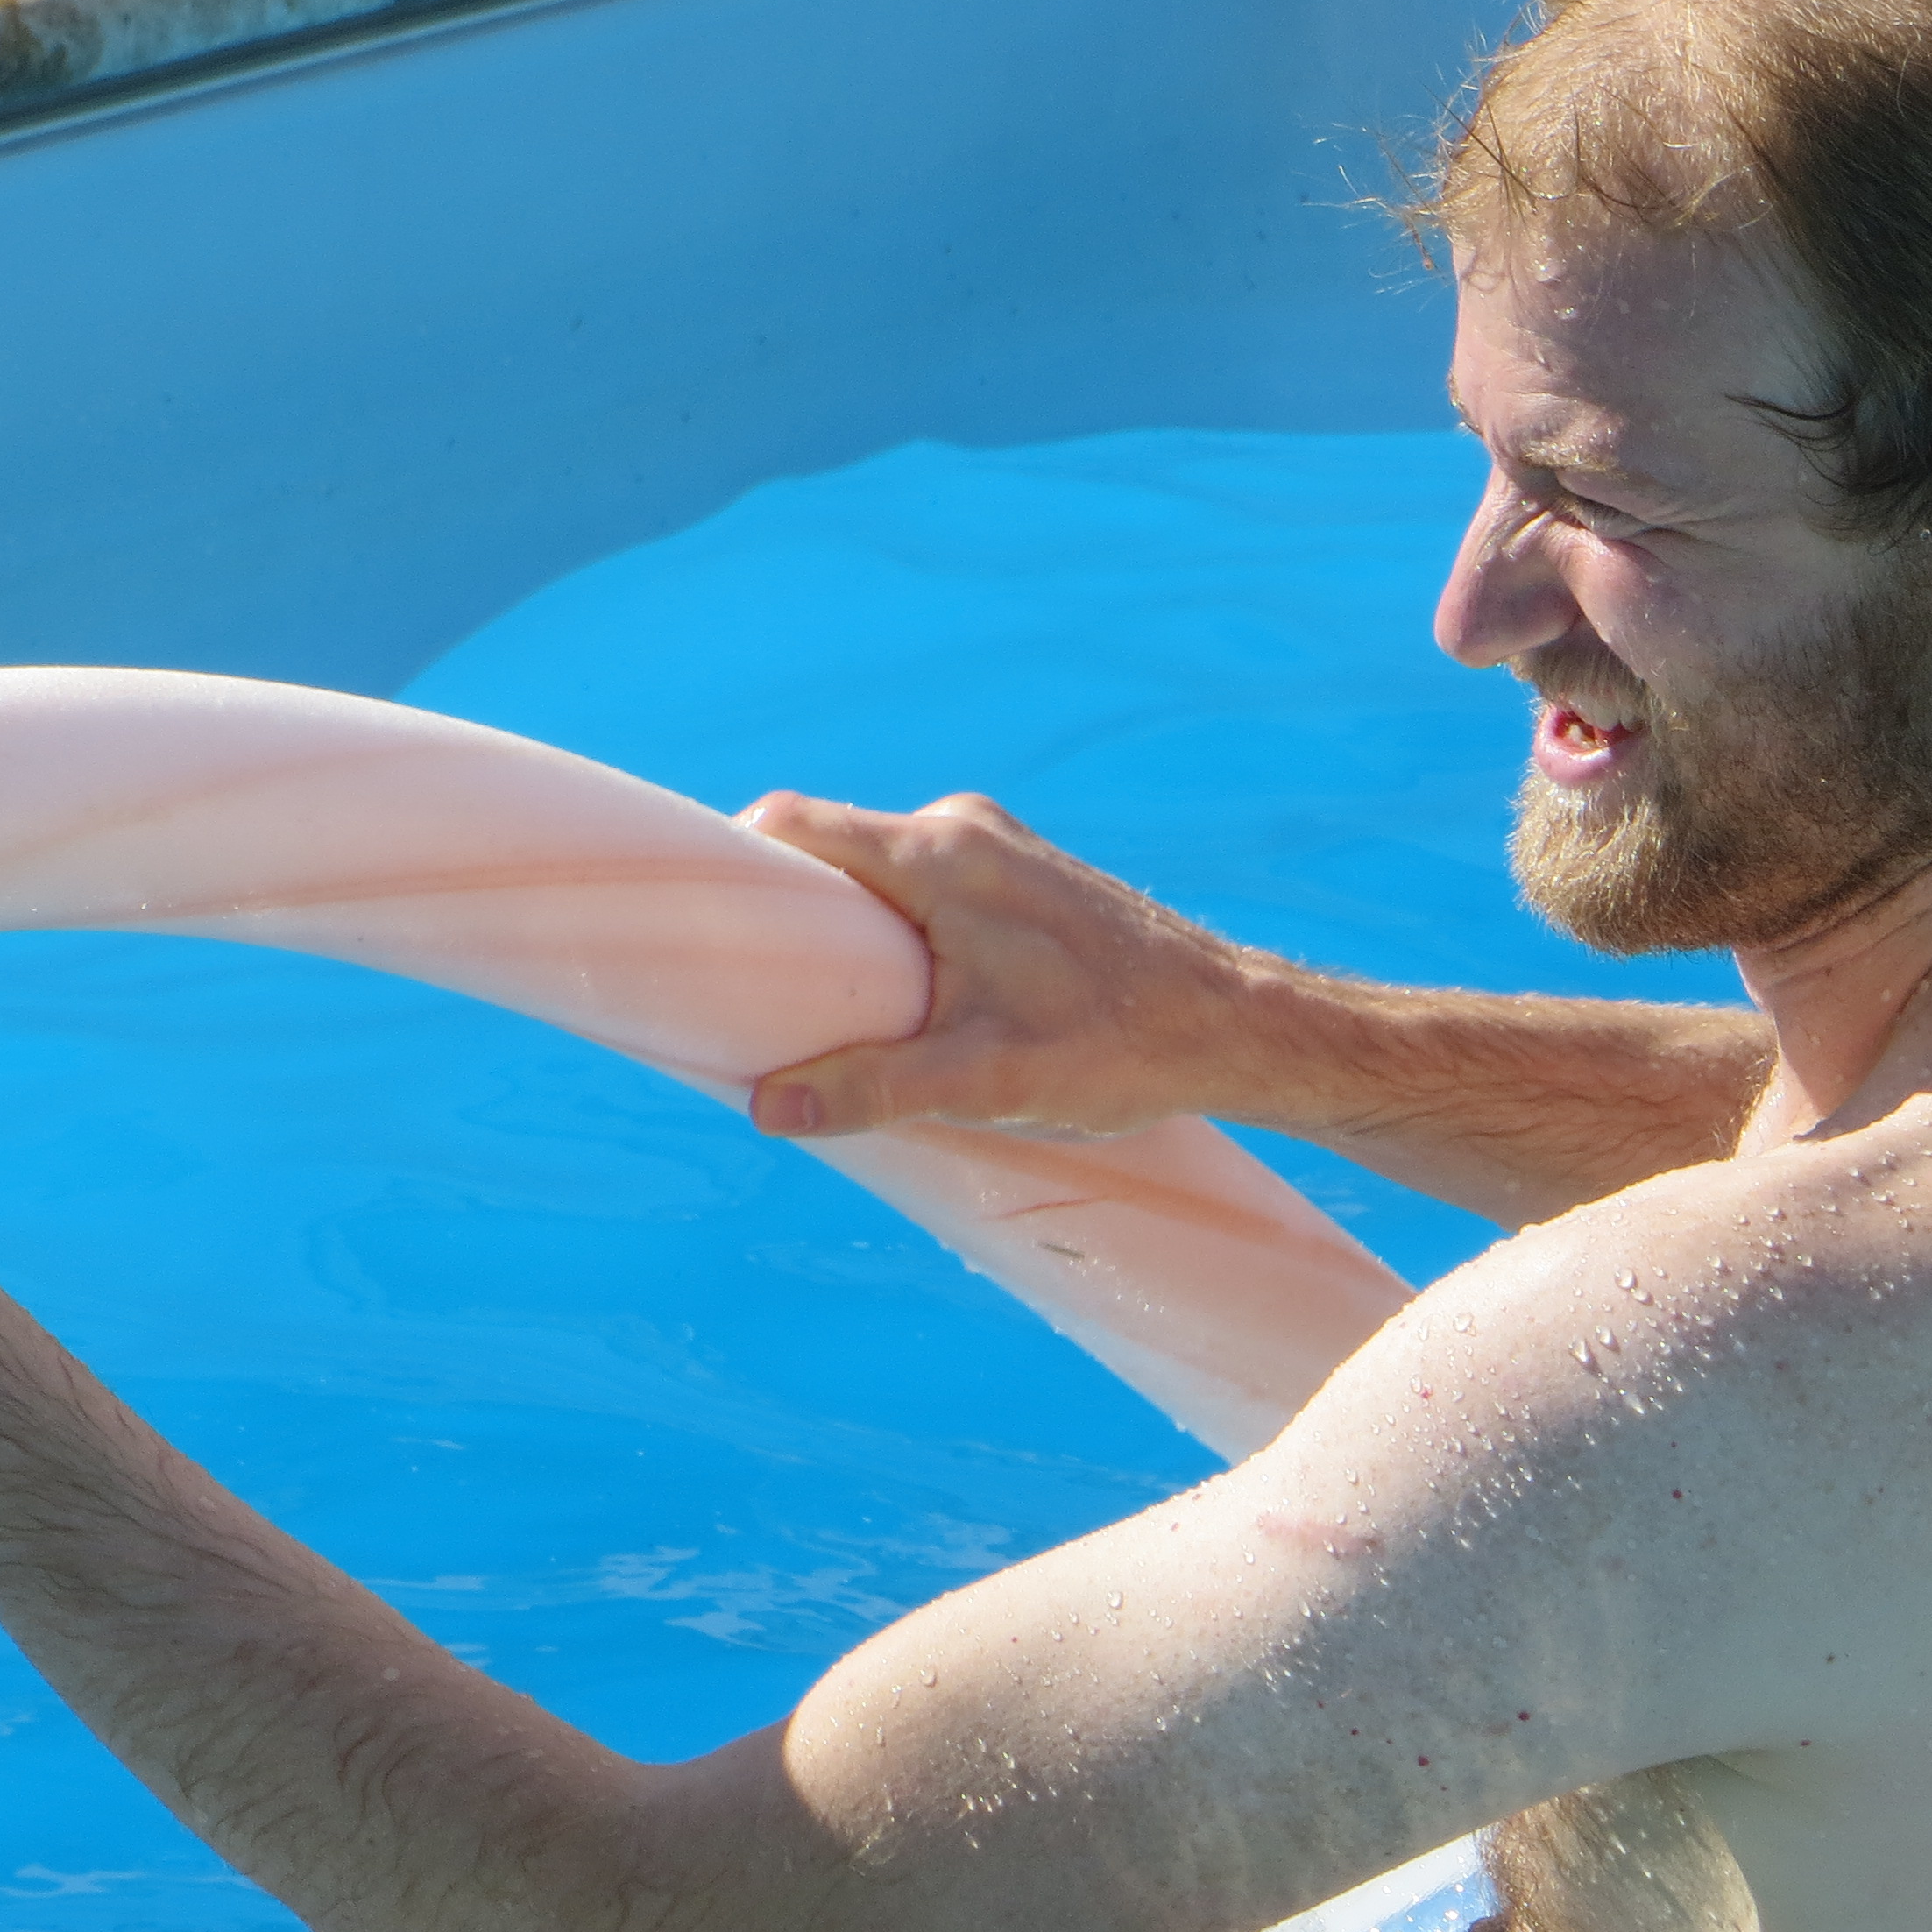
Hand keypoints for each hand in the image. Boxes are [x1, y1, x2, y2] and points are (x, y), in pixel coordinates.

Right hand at [737, 791, 1271, 1142]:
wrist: (1236, 1028)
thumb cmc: (1118, 1046)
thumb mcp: (983, 1080)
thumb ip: (870, 1087)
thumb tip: (766, 1107)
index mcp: (939, 854)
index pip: (794, 824)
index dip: (729, 862)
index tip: (694, 920)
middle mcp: (965, 829)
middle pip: (833, 848)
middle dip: (786, 912)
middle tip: (752, 987)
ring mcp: (1002, 848)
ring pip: (884, 871)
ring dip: (849, 928)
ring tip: (829, 1010)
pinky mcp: (1028, 877)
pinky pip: (929, 885)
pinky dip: (899, 930)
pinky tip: (908, 1001)